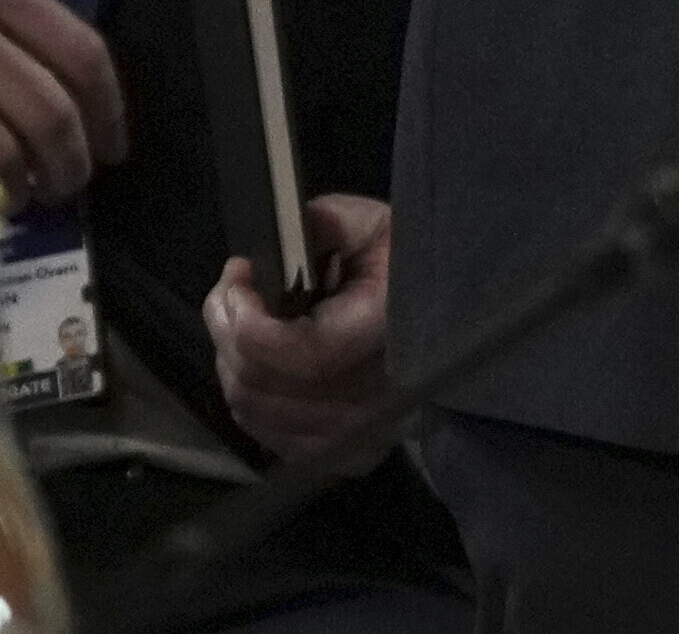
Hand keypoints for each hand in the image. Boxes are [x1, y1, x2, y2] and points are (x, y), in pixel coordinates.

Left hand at [208, 196, 402, 467]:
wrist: (451, 308)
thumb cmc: (408, 261)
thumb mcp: (371, 225)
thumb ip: (322, 227)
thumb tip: (269, 246)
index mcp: (392, 335)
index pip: (304, 357)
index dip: (250, 322)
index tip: (239, 273)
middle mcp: (381, 397)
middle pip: (264, 385)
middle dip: (226, 332)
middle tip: (229, 293)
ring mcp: (362, 434)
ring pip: (257, 412)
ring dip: (232, 364)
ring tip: (241, 325)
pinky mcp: (349, 453)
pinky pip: (270, 436)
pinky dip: (250, 399)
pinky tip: (259, 365)